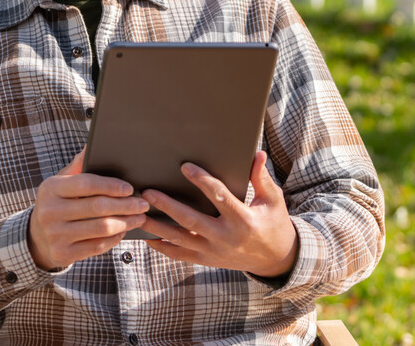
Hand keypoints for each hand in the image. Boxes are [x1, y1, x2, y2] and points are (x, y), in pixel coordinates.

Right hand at [28, 150, 148, 269]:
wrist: (37, 236)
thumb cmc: (58, 202)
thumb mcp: (61, 183)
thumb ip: (77, 166)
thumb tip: (90, 145)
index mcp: (50, 188)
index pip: (86, 184)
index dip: (111, 186)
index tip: (130, 188)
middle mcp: (50, 212)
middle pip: (97, 207)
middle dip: (125, 206)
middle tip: (142, 204)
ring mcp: (55, 235)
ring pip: (100, 229)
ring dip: (125, 223)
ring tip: (139, 218)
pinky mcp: (63, 254)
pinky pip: (97, 246)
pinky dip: (114, 238)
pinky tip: (123, 231)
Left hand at [140, 151, 298, 278]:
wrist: (275, 259)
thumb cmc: (273, 223)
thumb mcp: (272, 200)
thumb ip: (261, 177)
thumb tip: (258, 154)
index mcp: (243, 219)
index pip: (219, 196)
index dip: (202, 181)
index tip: (184, 166)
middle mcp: (226, 237)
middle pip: (191, 221)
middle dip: (168, 206)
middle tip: (148, 192)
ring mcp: (215, 251)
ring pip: (181, 239)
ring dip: (158, 227)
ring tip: (139, 215)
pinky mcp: (208, 260)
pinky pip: (181, 255)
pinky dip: (163, 248)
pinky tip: (148, 238)